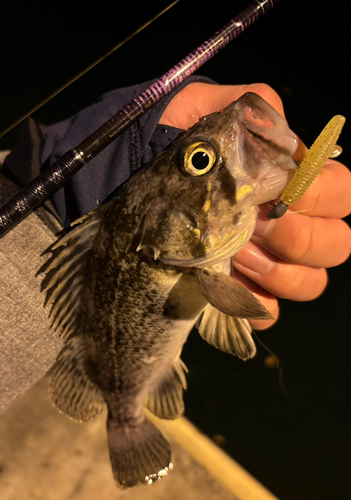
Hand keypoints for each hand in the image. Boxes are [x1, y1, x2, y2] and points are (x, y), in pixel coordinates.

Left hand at [160, 83, 350, 328]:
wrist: (119, 180)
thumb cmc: (162, 143)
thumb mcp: (201, 109)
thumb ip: (251, 109)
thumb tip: (286, 137)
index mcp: (287, 180)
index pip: (339, 191)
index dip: (319, 195)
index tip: (280, 191)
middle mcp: (286, 223)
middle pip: (336, 244)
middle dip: (300, 237)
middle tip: (255, 225)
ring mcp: (265, 261)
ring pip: (311, 282)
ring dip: (278, 272)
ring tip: (234, 255)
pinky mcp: (237, 290)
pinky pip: (268, 313)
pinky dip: (255, 305)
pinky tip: (225, 284)